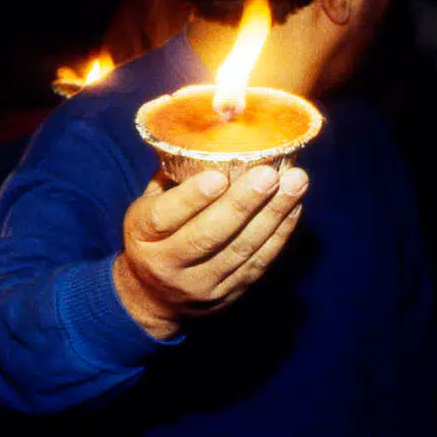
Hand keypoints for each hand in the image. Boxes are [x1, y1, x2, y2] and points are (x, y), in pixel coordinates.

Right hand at [112, 166, 307, 339]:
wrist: (152, 297)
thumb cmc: (153, 237)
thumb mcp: (146, 207)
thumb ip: (172, 181)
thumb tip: (208, 139)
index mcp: (141, 236)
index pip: (163, 218)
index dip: (192, 198)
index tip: (219, 177)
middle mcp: (166, 264)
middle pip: (207, 235)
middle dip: (242, 203)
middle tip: (269, 175)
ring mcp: (199, 284)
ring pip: (240, 250)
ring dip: (272, 214)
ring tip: (295, 183)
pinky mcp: (227, 295)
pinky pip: (258, 263)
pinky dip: (279, 233)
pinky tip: (293, 207)